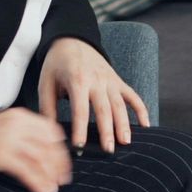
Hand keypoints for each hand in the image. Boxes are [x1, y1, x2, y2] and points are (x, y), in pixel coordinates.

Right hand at [0, 110, 70, 191]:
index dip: (60, 149)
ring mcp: (10, 139)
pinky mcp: (1, 155)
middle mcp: (18, 125)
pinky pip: (27, 171)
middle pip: (49, 146)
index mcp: (20, 116)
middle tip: (62, 179)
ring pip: (41, 160)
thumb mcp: (1, 127)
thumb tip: (40, 151)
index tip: (62, 163)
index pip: (51, 131)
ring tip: (53, 188)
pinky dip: (38, 183)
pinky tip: (42, 191)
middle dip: (58, 165)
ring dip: (50, 176)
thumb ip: (20, 133)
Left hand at [38, 37, 150, 152]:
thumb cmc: (56, 65)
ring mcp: (110, 81)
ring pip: (120, 105)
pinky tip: (146, 126)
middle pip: (104, 109)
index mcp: (77, 81)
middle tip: (108, 151)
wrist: (73, 40)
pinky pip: (133, 96)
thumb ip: (47, 108)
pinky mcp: (118, 81)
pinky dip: (141, 110)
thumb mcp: (45, 83)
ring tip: (126, 142)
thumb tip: (48, 132)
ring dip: (124, 124)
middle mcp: (97, 81)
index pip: (80, 109)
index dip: (80, 129)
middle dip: (107, 131)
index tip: (79, 146)